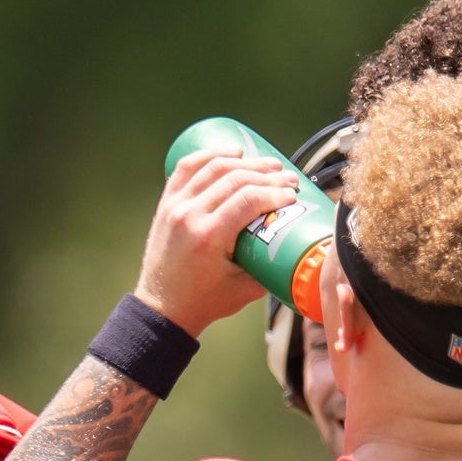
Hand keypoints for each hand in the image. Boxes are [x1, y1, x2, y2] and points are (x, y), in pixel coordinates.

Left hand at [132, 150, 298, 337]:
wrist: (162, 308)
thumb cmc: (203, 302)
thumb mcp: (244, 290)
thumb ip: (272, 267)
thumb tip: (300, 243)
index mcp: (208, 236)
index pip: (248, 198)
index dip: (275, 191)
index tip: (292, 194)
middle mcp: (188, 216)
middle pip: (235, 178)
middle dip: (267, 174)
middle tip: (287, 179)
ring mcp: (174, 206)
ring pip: (213, 167)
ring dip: (245, 160)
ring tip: (267, 165)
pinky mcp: (166, 204)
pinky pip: (187, 167)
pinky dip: (210, 154)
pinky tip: (231, 152)